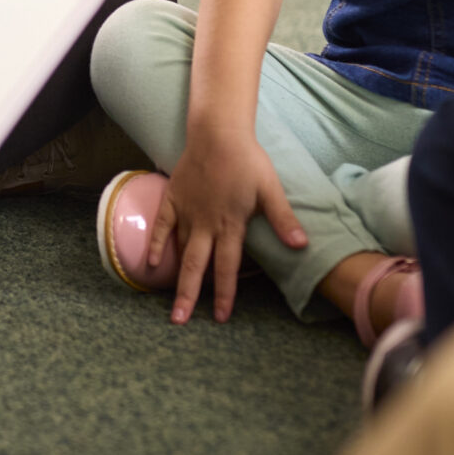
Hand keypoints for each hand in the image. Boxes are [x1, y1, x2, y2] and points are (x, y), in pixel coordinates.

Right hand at [157, 128, 306, 324]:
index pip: (226, 267)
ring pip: (181, 251)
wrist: (218, 133)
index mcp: (230, 226)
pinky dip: (158, 244)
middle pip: (196, 267)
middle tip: (180, 321)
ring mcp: (187, 213)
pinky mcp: (173, 199)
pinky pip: (163, 226)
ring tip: (172, 301)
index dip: (225, 294)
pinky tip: (152, 262)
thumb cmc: (248, 160)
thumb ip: (282, 219)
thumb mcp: (270, 190)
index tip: (221, 318)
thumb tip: (301, 245)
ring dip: (177, 277)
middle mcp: (206, 225)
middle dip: (189, 296)